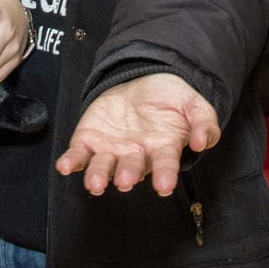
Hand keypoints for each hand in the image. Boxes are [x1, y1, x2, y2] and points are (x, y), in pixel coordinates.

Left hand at [55, 72, 218, 196]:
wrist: (144, 81)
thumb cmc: (172, 100)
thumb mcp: (194, 105)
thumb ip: (204, 123)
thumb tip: (202, 142)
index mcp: (162, 148)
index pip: (165, 164)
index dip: (164, 175)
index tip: (164, 186)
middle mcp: (136, 155)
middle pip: (131, 169)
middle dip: (127, 175)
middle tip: (125, 181)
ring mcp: (111, 149)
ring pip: (103, 167)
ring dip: (98, 175)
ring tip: (95, 183)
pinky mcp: (90, 139)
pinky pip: (79, 154)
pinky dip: (71, 161)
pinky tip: (65, 166)